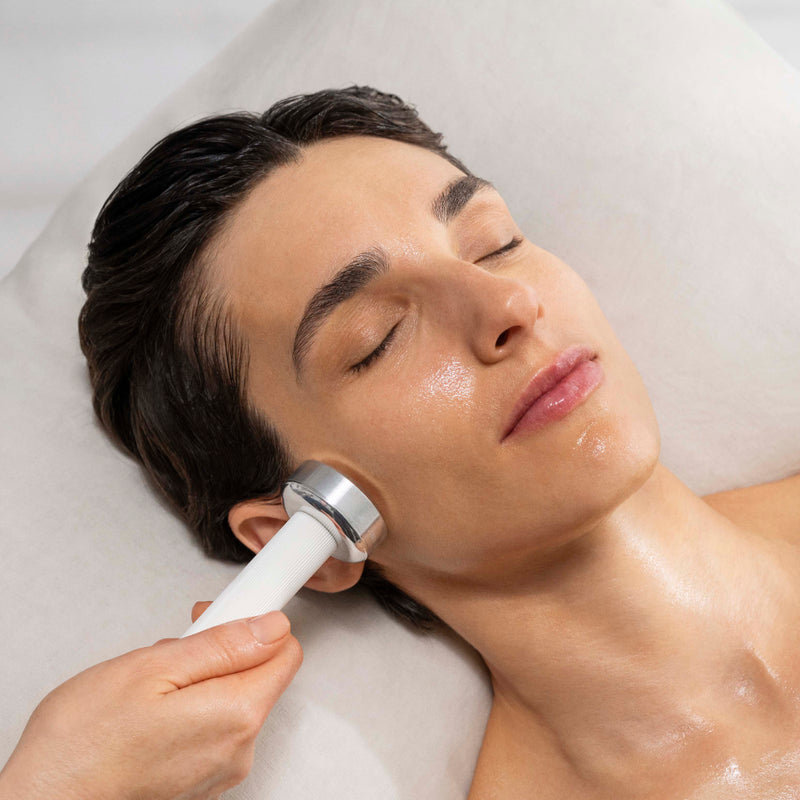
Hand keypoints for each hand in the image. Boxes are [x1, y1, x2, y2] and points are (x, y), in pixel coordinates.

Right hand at [0, 604, 302, 798]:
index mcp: (236, 714)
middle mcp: (238, 747)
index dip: (258, 622)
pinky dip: (192, 706)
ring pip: (233, 697)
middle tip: (179, 644)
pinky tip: (154, 707)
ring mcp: (219, 768)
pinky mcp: (199, 779)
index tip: (230, 611)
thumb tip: (271, 627)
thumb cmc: (83, 743)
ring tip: (155, 681)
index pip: (286, 652)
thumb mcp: (152, 668)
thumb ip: (223, 645)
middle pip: (259, 674)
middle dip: (224, 649)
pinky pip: (213, 725)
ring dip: (203, 677)